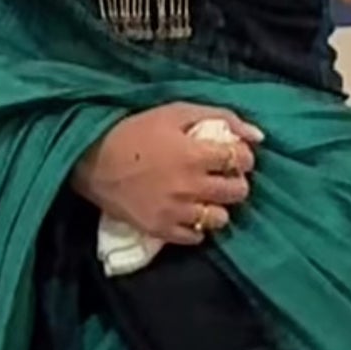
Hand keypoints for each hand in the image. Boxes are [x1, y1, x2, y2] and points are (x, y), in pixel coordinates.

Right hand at [71, 104, 264, 246]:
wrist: (92, 160)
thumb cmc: (135, 131)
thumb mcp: (175, 112)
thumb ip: (220, 117)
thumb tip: (258, 135)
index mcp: (196, 154)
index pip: (242, 160)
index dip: (243, 156)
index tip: (233, 155)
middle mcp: (191, 186)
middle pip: (238, 191)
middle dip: (236, 181)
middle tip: (223, 176)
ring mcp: (176, 211)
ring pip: (221, 219)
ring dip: (219, 207)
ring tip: (207, 197)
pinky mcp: (161, 229)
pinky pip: (196, 238)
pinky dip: (197, 227)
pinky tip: (189, 212)